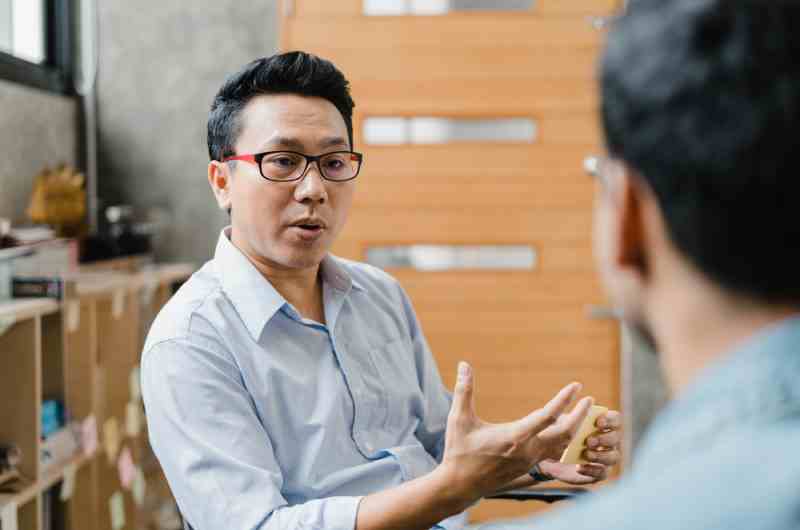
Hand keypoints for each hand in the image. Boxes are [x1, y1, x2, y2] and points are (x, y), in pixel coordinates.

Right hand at [440, 362, 593, 501]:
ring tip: (582, 412)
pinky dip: (564, 440)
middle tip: (590, 399)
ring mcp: (530, 461)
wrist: (460, 485)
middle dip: (580, 415)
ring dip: (575, 428)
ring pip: (562, 445)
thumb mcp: (459, 419)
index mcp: (514, 437)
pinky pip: (554, 453)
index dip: (564, 400)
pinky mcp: (528, 467)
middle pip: (565, 433)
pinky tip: (566, 430)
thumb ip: (464, 391)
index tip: (577, 386)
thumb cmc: (459, 451)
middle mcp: (527, 450)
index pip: (547, 416)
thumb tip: (464, 364)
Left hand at [538, 409, 622, 484]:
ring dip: (600, 455)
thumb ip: (573, 418)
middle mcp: (609, 441)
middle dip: (604, 439)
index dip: (610, 420)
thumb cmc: (560, 434)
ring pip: (613, 457)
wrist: (549, 456)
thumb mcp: (563, 424)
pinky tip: (579, 467)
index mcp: (603, 424)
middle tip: (589, 441)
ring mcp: (606, 458)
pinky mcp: (599, 473)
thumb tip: (580, 411)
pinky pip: (602, 473)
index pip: (615, 419)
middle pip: (615, 438)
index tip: (598, 423)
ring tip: (586, 454)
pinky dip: (591, 470)